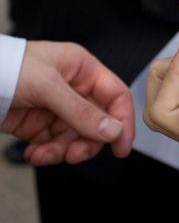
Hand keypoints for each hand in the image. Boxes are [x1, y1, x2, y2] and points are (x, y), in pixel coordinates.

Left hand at [0, 41, 134, 164]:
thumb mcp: (47, 87)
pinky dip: (47, 153)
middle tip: (75, 155)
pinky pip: (56, 144)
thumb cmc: (6, 67)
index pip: (115, 95)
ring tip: (43, 154)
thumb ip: (81, 111)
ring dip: (63, 150)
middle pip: (98, 122)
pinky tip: (33, 153)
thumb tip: (113, 131)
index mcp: (82, 70)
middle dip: (87, 142)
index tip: (121, 147)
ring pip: (77, 137)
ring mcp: (57, 108)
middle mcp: (74, 89)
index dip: (123, 121)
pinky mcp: (40, 125)